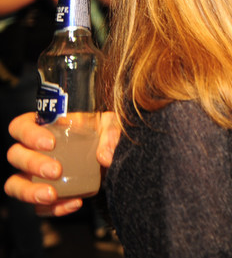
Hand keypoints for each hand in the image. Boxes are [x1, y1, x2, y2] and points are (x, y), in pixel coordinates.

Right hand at [5, 111, 119, 215]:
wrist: (109, 161)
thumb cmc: (103, 136)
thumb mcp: (111, 127)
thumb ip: (111, 133)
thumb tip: (104, 157)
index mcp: (43, 128)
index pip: (21, 126)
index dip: (29, 134)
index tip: (50, 143)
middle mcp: (32, 151)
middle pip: (15, 155)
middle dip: (32, 163)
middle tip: (55, 170)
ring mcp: (34, 175)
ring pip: (14, 184)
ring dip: (29, 191)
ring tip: (51, 195)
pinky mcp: (44, 196)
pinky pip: (38, 207)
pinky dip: (53, 209)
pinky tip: (73, 204)